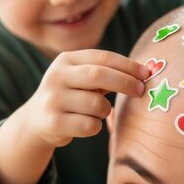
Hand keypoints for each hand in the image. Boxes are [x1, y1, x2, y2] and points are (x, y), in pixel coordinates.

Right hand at [27, 49, 148, 147]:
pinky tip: (86, 124)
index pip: (103, 57)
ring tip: (98, 111)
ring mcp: (53, 99)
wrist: (36, 120)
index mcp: (66, 60)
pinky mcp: (53, 122)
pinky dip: (95, 127)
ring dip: (106, 110)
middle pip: (99, 75)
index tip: (147, 73)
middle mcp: (57, 76)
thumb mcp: (81, 78)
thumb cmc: (71, 96)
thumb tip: (144, 73)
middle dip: (125, 83)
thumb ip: (106, 73)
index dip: (127, 65)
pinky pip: (90, 126)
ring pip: (97, 104)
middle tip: (141, 91)